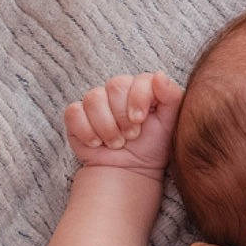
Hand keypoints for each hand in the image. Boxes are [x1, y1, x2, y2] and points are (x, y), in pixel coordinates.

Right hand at [63, 72, 183, 175]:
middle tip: (131, 135)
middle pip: (115, 85)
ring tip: (116, 143)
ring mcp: (96, 102)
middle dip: (123, 116)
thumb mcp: (170, 123)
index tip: (140, 120)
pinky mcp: (77, 116)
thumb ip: (171, 96)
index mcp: (141, 87)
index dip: (138, 99)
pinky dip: (86, 130)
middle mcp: (118, 90)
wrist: (131, 170)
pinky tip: (96, 143)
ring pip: (93, 99)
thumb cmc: (152, 145)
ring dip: (106, 126)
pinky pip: (74, 112)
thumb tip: (159, 75)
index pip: (138, 79)